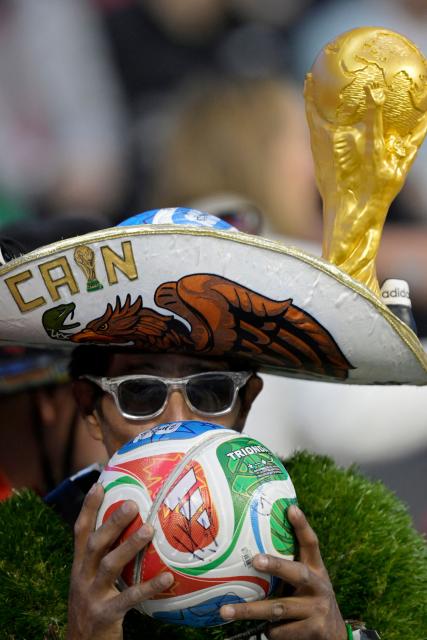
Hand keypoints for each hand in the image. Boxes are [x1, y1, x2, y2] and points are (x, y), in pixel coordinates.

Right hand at [66, 483, 173, 639]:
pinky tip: (168, 578)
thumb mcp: (90, 581)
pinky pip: (129, 598)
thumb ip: (104, 559)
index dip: (88, 508)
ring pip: (110, 566)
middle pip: (95, 544)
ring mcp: (92, 596)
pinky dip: (148, 587)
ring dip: (129, 546)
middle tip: (133, 504)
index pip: (80, 531)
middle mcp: (82, 577)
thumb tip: (132, 532)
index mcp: (79, 566)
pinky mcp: (104, 616)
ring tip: (150, 531)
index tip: (99, 483)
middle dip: (112, 523)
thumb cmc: (93, 608)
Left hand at [220, 505, 346, 639]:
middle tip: (255, 559)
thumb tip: (254, 547)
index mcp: (316, 570)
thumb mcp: (307, 581)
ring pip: (278, 608)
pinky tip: (265, 629)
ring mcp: (317, 610)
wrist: (335, 636)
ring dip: (250, 610)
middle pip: (297, 573)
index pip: (311, 544)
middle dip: (276, 566)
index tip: (291, 508)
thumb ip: (290, 566)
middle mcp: (319, 587)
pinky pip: (280, 630)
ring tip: (225, 610)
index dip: (302, 526)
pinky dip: (270, 630)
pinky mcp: (313, 631)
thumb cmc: (310, 600)